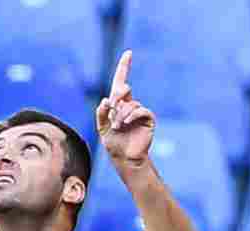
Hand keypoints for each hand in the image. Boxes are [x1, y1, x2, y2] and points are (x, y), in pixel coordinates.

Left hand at [96, 50, 154, 166]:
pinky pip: (140, 110)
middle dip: (117, 96)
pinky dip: (131, 116)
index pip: (121, 82)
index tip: (128, 53)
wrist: (125, 158)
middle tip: (113, 107)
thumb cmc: (113, 144)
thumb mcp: (102, 128)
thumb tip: (106, 100)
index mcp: (118, 104)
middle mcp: (130, 105)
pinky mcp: (148, 118)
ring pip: (130, 104)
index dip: (124, 67)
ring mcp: (139, 111)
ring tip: (118, 127)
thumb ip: (101, 114)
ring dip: (121, 115)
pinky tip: (126, 124)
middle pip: (124, 89)